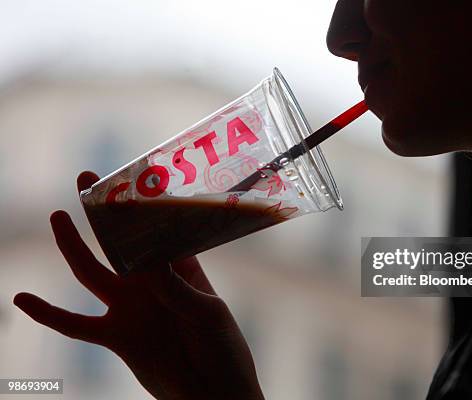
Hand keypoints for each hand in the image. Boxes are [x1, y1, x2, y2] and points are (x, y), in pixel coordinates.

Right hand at [13, 171, 264, 399]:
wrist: (214, 395)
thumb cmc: (223, 350)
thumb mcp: (206, 315)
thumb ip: (175, 290)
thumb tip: (146, 261)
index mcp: (183, 268)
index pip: (160, 230)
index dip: (146, 204)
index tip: (131, 176)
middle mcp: (153, 282)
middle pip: (122, 241)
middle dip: (105, 212)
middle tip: (87, 178)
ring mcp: (131, 307)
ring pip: (93, 272)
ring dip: (73, 246)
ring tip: (57, 216)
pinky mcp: (115, 335)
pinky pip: (76, 324)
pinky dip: (49, 314)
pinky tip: (22, 299)